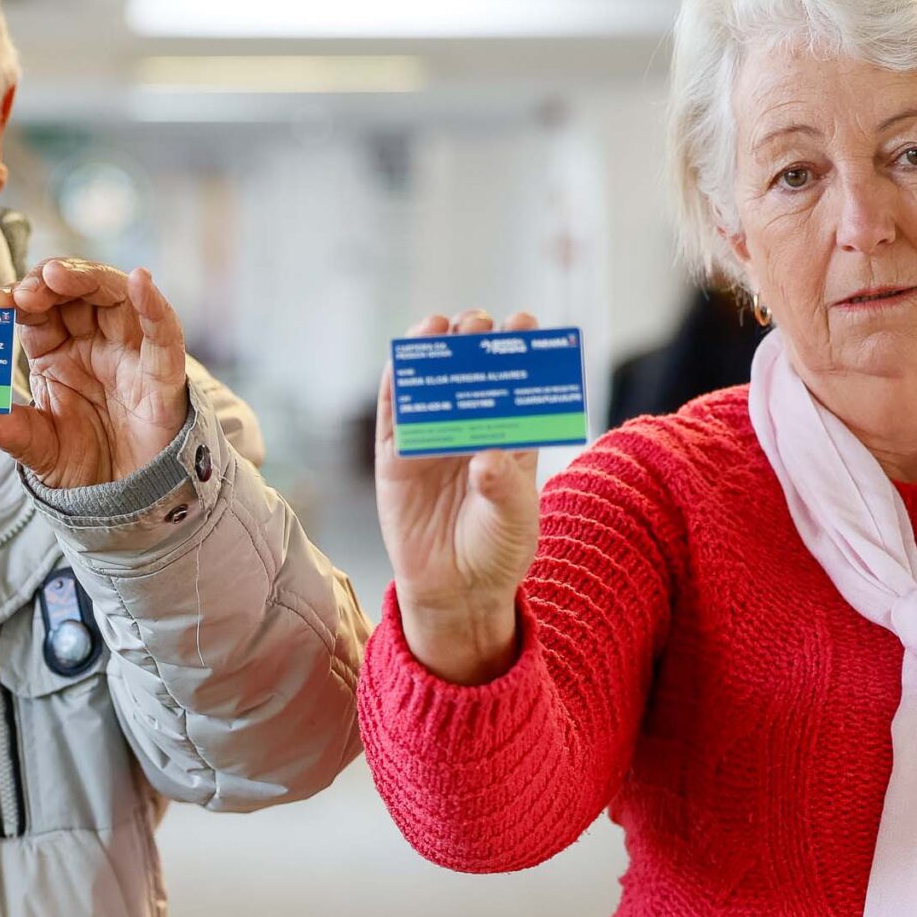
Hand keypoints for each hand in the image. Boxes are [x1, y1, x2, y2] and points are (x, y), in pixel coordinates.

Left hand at [0, 259, 190, 488]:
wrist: (127, 500)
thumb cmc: (83, 466)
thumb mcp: (38, 449)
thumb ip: (9, 432)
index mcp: (55, 353)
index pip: (36, 311)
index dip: (17, 299)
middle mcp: (92, 343)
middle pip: (74, 292)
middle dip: (48, 282)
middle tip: (27, 289)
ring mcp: (128, 353)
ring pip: (115, 297)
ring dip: (89, 278)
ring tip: (59, 275)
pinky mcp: (162, 373)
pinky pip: (163, 332)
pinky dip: (153, 305)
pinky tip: (140, 281)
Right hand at [375, 310, 541, 684]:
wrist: (457, 592)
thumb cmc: (496, 552)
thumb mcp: (514, 519)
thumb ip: (504, 487)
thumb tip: (486, 456)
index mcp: (509, 437)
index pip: (514, 383)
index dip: (518, 351)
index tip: (524, 323)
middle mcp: (469, 431)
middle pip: (469, 374)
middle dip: (473, 342)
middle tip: (478, 324)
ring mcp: (431, 441)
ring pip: (429, 385)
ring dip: (432, 352)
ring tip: (440, 325)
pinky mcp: (395, 458)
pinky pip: (393, 415)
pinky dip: (395, 385)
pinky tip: (402, 359)